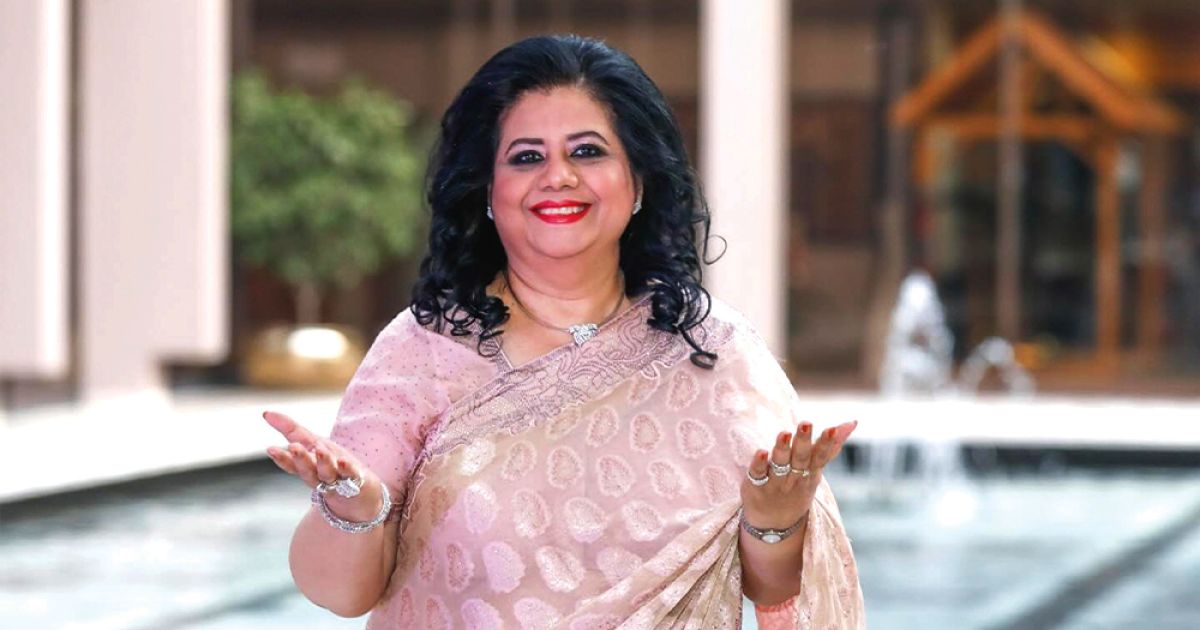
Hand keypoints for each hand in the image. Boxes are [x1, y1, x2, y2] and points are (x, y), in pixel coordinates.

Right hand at [263, 410, 383, 522]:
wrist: (360, 496)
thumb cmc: (332, 466)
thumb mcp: (311, 444)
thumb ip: (290, 430)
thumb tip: (265, 413)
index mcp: (307, 466)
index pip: (291, 463)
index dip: (281, 457)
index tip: (270, 449)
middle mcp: (319, 474)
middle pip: (307, 469)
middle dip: (300, 458)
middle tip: (293, 448)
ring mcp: (336, 479)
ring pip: (326, 472)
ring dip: (322, 462)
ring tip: (319, 449)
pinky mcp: (355, 480)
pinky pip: (350, 475)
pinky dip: (346, 469)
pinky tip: (343, 461)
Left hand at [740, 420, 856, 529]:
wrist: (774, 525)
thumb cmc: (797, 489)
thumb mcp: (816, 472)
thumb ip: (830, 448)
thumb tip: (851, 423)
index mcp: (810, 472)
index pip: (820, 456)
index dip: (826, 443)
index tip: (831, 429)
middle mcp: (794, 477)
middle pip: (800, 458)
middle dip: (803, 441)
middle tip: (806, 424)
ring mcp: (775, 483)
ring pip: (780, 464)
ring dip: (782, 449)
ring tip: (784, 433)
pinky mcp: (756, 486)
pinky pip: (757, 474)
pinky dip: (759, 464)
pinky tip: (761, 452)